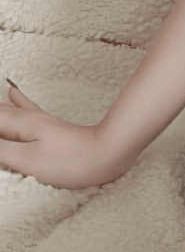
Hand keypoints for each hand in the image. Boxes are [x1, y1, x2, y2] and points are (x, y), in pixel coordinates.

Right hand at [0, 80, 130, 189]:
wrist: (107, 154)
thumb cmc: (69, 161)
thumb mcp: (26, 160)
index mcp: (19, 124)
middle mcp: (26, 118)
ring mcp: (37, 121)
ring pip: (4, 109)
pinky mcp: (46, 127)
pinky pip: (22, 108)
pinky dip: (12, 99)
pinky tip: (11, 89)